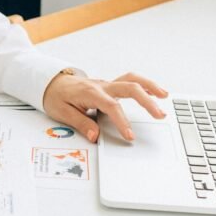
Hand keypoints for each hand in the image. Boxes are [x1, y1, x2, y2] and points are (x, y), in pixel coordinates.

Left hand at [42, 72, 168, 142]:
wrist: (50, 83)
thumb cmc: (55, 96)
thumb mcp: (62, 112)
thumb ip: (81, 123)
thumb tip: (95, 135)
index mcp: (90, 93)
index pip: (111, 107)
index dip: (122, 121)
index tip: (130, 136)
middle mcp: (102, 86)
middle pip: (129, 88)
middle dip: (146, 100)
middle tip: (160, 114)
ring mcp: (107, 84)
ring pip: (132, 80)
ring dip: (149, 87)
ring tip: (164, 96)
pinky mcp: (109, 86)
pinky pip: (129, 82)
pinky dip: (143, 86)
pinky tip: (154, 93)